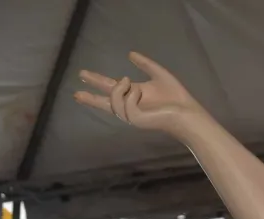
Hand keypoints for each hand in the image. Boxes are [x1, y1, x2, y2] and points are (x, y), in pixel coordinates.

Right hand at [75, 52, 206, 136]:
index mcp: (133, 96)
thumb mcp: (158, 74)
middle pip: (105, 103)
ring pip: (114, 101)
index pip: (111, 90)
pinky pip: (125, 104)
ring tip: (128, 80)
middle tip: (76, 94)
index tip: (83, 76)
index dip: (96, 83)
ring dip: (118, 88)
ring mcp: (132, 116)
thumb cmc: (176, 97)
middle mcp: (130, 107)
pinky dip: (130, 94)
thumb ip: (145, 64)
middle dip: (91, 99)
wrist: (187, 112)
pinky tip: (138, 90)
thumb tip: (130, 53)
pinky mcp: (137, 120)